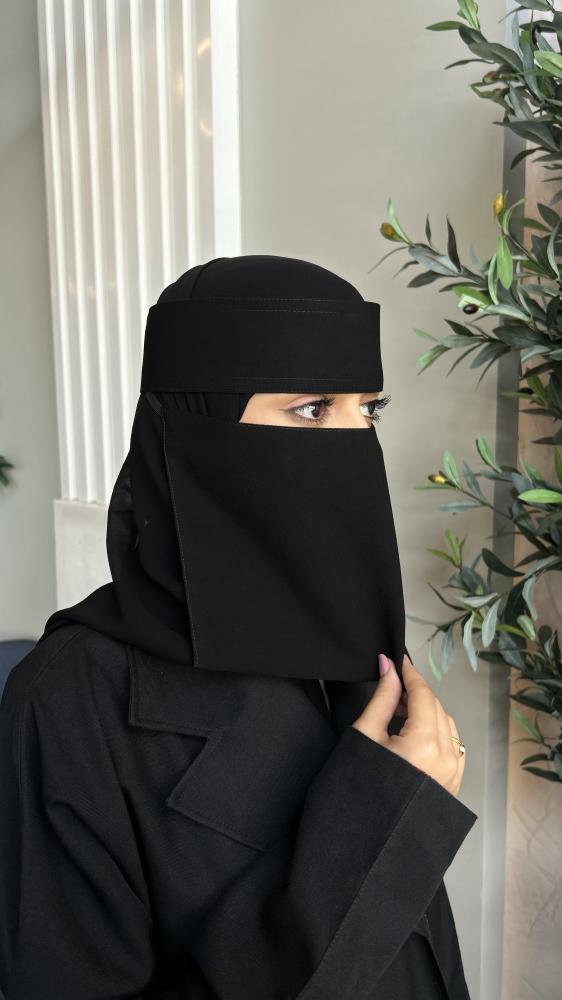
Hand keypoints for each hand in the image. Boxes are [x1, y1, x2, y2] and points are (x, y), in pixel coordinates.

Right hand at [351, 654, 465, 795]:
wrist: (364, 842)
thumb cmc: (358, 789)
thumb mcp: (365, 737)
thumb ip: (382, 699)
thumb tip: (388, 668)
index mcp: (424, 745)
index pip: (423, 695)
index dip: (410, 675)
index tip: (398, 661)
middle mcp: (446, 759)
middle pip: (436, 708)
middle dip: (416, 694)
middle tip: (392, 688)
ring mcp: (453, 775)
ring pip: (446, 727)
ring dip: (427, 713)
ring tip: (400, 713)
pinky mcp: (453, 786)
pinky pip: (452, 748)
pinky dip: (437, 734)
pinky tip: (415, 735)